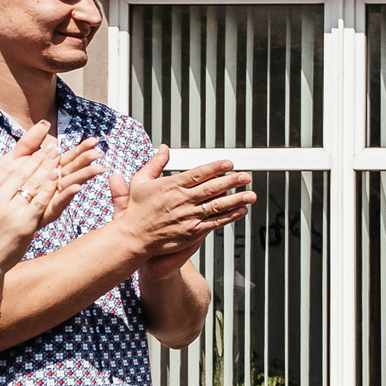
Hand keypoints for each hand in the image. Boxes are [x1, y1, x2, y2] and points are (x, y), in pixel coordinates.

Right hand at [0, 126, 97, 271]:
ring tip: (59, 156)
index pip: (4, 168)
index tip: (35, 147)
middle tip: (52, 147)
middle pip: (20, 172)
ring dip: (47, 168)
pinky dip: (50, 188)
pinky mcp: (24, 226)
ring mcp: (9, 213)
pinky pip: (40, 202)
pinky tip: (60, 177)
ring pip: (31, 184)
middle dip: (38, 158)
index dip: (21, 156)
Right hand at [112, 150, 255, 260]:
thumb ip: (154, 163)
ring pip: (216, 206)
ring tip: (250, 194)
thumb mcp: (140, 182)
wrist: (134, 237)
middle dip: (231, 182)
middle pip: (211, 189)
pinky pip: (215, 222)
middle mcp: (181, 201)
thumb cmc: (137, 209)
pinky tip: (241, 211)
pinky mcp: (192, 231)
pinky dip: (230, 217)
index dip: (215, 168)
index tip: (229, 163)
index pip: (198, 174)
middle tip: (246, 176)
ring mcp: (188, 216)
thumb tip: (164, 148)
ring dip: (235, 200)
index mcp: (170, 186)